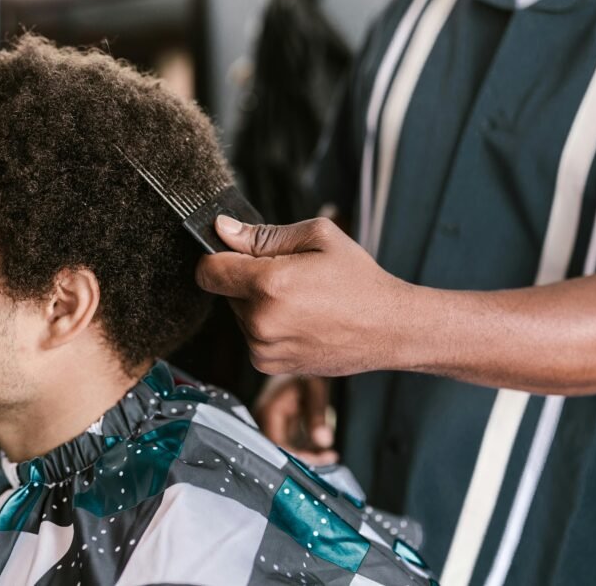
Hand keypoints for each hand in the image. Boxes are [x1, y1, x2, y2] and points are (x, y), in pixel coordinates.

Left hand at [195, 215, 412, 375]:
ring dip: (258, 304)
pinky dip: (267, 326)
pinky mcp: (268, 366)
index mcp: (269, 285)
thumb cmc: (359, 280)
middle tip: (289, 276)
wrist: (388, 329)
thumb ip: (263, 234)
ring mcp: (263, 348)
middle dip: (247, 279)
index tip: (236, 253)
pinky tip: (300, 320)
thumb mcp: (318, 237)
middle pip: (225, 291)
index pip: (208, 271)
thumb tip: (223, 229)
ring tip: (301, 300)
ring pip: (239, 314)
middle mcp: (260, 322)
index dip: (219, 256)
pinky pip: (251, 336)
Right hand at [255, 374, 336, 465]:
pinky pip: (290, 443)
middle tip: (328, 458)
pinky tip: (324, 450)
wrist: (300, 355)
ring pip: (286, 450)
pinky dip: (307, 448)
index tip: (320, 459)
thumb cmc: (306, 370)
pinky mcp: (279, 425)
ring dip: (308, 456)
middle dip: (305, 459)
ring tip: (330, 455)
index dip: (298, 458)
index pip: (278, 446)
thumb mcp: (315, 390)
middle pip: (281, 451)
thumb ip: (317, 416)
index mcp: (269, 411)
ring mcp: (270, 423)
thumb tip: (324, 442)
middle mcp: (264, 420)